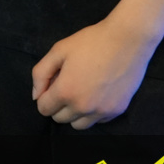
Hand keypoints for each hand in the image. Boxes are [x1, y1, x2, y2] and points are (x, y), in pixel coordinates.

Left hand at [30, 16, 160, 129]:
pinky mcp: (117, 111)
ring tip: (82, 92)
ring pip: (78, 125)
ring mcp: (101, 111)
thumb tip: (35, 96)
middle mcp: (83, 107)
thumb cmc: (92, 41)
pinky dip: (94, 112)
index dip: (45, 97)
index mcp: (66, 91)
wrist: (128, 38)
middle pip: (60, 119)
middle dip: (59, 105)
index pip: (44, 109)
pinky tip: (98, 93)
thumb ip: (41, 73)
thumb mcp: (59, 50)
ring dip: (75, 113)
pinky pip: (98, 121)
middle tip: (69, 85)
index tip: (53, 85)